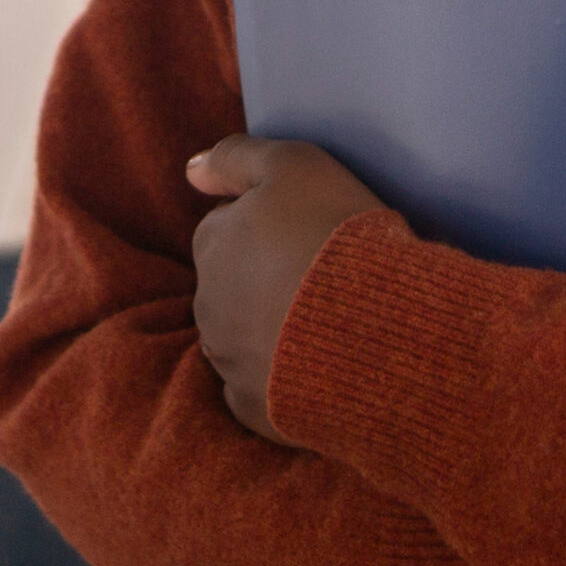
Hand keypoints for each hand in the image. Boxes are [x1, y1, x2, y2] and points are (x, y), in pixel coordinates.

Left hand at [187, 135, 384, 441]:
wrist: (374, 330)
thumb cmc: (334, 234)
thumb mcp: (293, 164)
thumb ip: (235, 157)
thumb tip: (192, 170)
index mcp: (212, 243)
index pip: (227, 227)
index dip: (270, 227)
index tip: (308, 233)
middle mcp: (207, 303)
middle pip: (232, 283)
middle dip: (265, 280)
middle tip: (321, 277)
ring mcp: (228, 360)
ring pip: (243, 337)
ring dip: (272, 328)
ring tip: (328, 321)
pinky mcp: (253, 409)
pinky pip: (259, 390)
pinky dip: (281, 379)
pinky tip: (319, 366)